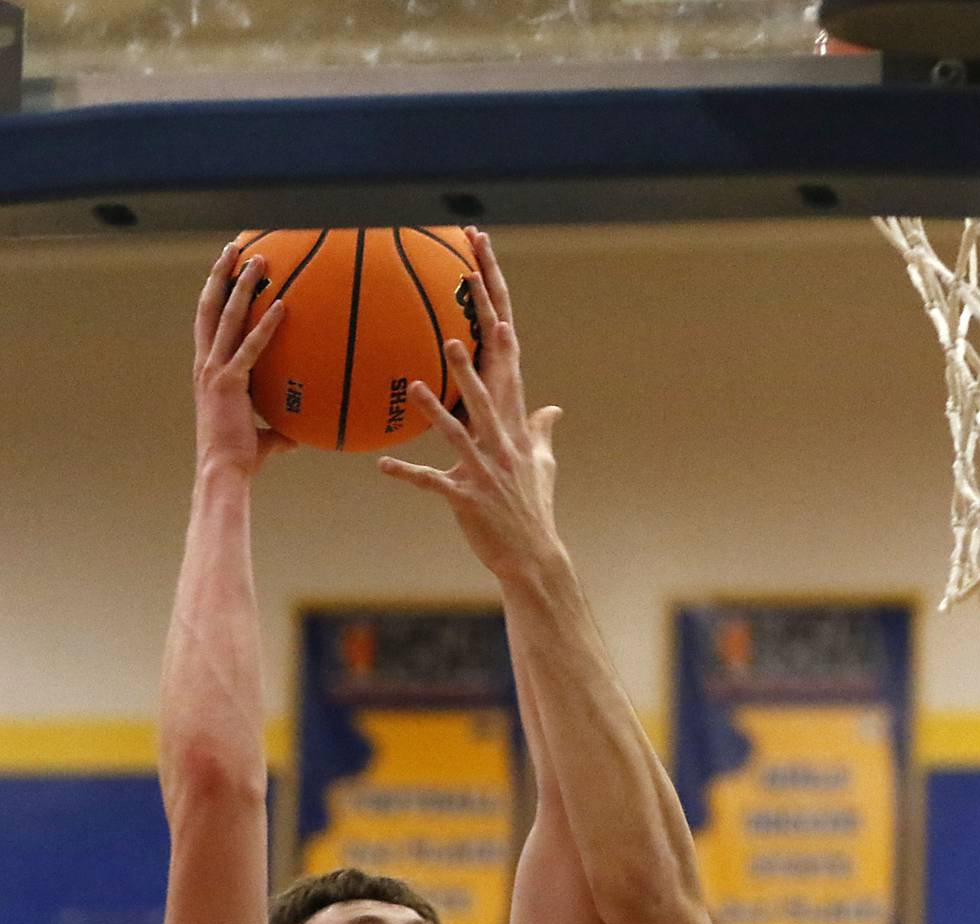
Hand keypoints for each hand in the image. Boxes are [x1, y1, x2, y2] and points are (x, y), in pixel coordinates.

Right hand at [192, 241, 294, 476]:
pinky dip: (266, 327)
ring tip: (258, 262)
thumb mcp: (262, 435)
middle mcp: (205, 363)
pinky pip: (251, 349)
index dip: (214, 291)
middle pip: (210, 307)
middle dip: (221, 274)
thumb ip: (278, 428)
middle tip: (236, 247)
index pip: (209, 321)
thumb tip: (300, 435)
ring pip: (227, 318)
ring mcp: (214, 371)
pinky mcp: (229, 384)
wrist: (224, 471)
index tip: (224, 268)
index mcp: (207, 369)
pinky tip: (282, 307)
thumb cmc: (240, 456)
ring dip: (242, 287)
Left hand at [377, 231, 562, 579]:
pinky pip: (434, 483)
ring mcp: (486, 470)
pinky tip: (383, 466)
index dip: (496, 313)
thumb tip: (554, 409)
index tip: (483, 269)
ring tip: (417, 382)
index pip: (506, 356)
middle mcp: (502, 441)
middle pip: (487, 384)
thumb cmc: (532, 509)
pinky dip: (409, 476)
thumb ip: (542, 432)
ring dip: (439, 407)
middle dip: (473, 349)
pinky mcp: (467, 498)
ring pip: (459, 431)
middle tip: (455, 313)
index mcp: (514, 425)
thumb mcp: (542, 466)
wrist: (533, 557)